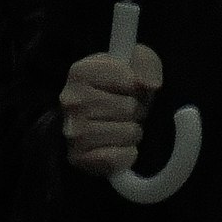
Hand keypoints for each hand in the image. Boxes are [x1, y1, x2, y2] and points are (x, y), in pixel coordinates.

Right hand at [61, 46, 160, 176]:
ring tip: (120, 126)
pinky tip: (117, 146)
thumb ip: (146, 64)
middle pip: (129, 108)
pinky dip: (126, 155)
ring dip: (132, 132)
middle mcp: (71, 101)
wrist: (97, 119)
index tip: (128, 88)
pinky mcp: (78, 158)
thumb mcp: (136, 63)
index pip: (129, 80)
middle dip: (136, 111)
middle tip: (125, 111)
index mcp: (81, 71)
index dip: (137, 86)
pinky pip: (118, 158)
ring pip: (127, 133)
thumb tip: (150, 84)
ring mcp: (72, 131)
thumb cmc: (120, 88)